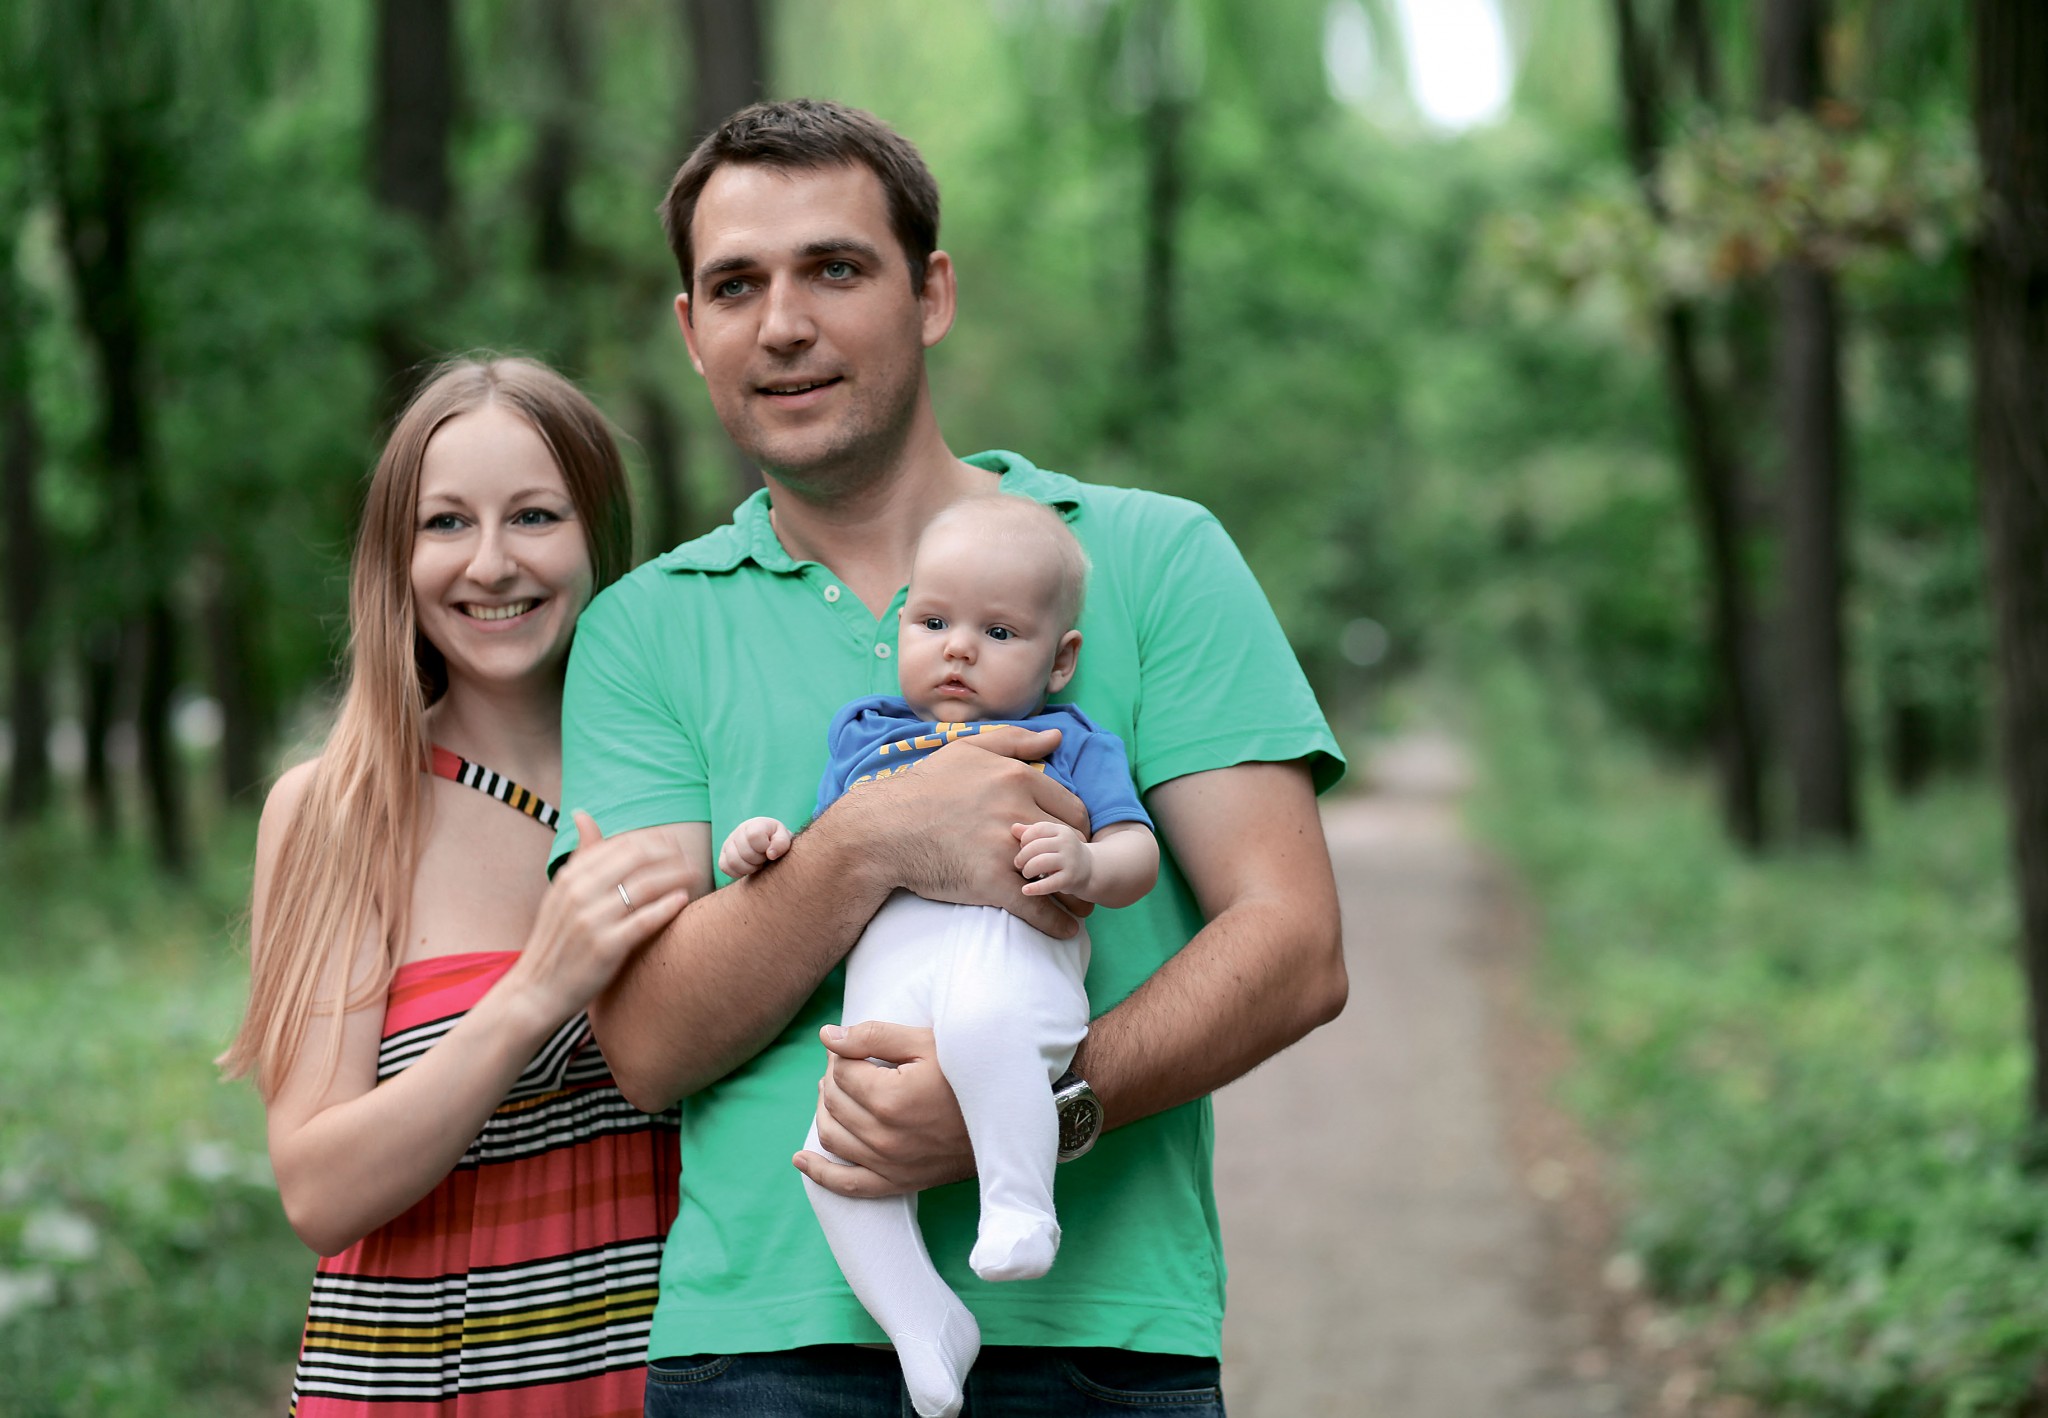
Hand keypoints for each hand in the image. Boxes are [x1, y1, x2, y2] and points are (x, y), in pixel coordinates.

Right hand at [507, 811, 691, 1021]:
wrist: (536, 990)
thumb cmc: (556, 940)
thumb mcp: (560, 893)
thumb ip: (580, 856)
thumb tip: (583, 814)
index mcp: (570, 877)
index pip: (621, 845)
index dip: (653, 841)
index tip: (673, 844)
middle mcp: (579, 893)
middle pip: (636, 860)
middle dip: (669, 855)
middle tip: (690, 859)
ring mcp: (592, 920)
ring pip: (644, 887)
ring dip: (675, 877)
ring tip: (693, 876)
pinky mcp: (605, 947)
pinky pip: (643, 920)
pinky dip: (666, 907)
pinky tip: (682, 900)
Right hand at [718, 816, 791, 879]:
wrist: (768, 842)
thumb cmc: (776, 840)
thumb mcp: (784, 838)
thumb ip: (781, 843)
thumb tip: (770, 855)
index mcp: (755, 824)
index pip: (754, 836)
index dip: (763, 847)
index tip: (769, 849)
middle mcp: (739, 831)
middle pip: (745, 852)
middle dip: (758, 860)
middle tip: (764, 859)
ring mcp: (729, 843)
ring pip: (733, 861)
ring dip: (749, 868)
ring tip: (757, 864)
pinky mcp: (723, 855)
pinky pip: (724, 867)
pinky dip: (738, 872)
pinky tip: (748, 868)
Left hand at [792, 1020, 972, 1196]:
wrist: (1007, 1120)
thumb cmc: (968, 1075)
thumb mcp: (926, 1044)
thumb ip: (873, 1036)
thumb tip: (826, 1037)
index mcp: (890, 1098)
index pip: (840, 1071)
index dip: (842, 1053)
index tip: (856, 1046)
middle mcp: (884, 1137)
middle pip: (833, 1101)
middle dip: (833, 1078)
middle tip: (849, 1064)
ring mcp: (889, 1165)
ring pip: (832, 1137)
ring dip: (824, 1112)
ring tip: (834, 1093)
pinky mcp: (896, 1183)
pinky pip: (847, 1186)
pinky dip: (819, 1174)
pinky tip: (801, 1159)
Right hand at [840, 727, 1088, 937]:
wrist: (885, 829)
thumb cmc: (924, 786)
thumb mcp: (968, 749)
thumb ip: (1015, 741)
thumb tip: (1056, 737)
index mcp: (1017, 778)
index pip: (1072, 808)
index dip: (1077, 829)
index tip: (1073, 842)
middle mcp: (1017, 811)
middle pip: (1072, 841)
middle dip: (1078, 859)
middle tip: (1077, 872)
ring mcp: (1006, 849)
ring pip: (1060, 875)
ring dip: (1075, 894)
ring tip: (1081, 905)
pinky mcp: (992, 883)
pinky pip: (1037, 907)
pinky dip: (1056, 922)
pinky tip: (1065, 929)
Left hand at [1012, 820, 1092, 897]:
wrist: (1089, 869)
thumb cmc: (1062, 852)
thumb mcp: (1050, 839)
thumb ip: (1031, 832)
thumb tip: (1013, 828)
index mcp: (1061, 830)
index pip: (1037, 830)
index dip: (1025, 839)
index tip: (1022, 848)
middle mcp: (1067, 843)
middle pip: (1036, 846)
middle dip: (1022, 856)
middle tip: (1019, 864)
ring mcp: (1070, 861)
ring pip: (1040, 862)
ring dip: (1028, 869)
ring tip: (1026, 873)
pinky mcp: (1070, 878)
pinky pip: (1049, 883)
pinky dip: (1035, 888)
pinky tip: (1025, 890)